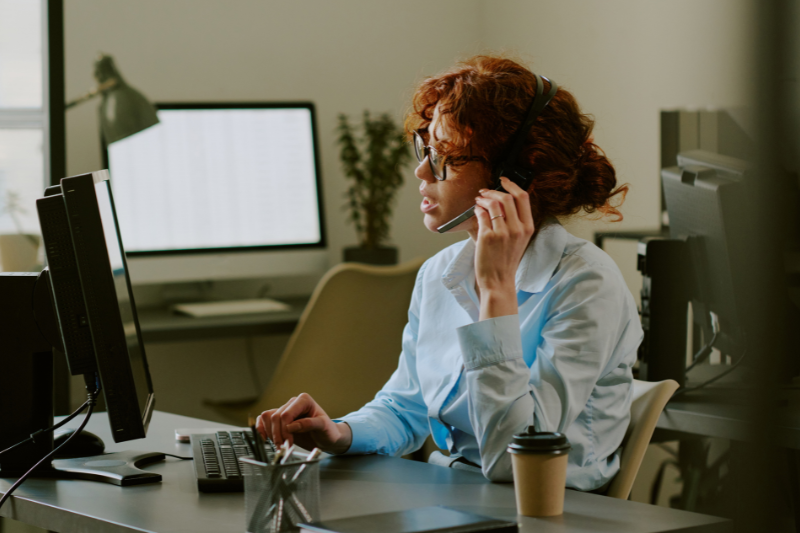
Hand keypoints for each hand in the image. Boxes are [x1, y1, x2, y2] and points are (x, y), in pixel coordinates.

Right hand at [256, 393, 351, 453]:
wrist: (327, 437)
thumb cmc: (328, 431)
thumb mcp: (323, 427)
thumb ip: (309, 424)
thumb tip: (291, 426)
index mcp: (304, 400)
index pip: (286, 413)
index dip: (284, 429)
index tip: (289, 442)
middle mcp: (293, 403)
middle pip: (276, 417)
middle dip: (278, 434)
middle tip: (284, 447)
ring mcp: (285, 411)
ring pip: (268, 418)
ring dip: (270, 433)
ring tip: (279, 445)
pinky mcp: (280, 420)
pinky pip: (264, 420)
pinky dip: (262, 429)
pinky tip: (265, 438)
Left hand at [473, 176, 534, 319]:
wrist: (498, 281)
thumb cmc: (505, 261)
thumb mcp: (518, 240)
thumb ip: (513, 221)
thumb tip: (499, 201)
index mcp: (527, 228)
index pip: (523, 197)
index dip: (512, 185)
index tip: (503, 180)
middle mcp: (517, 229)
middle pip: (507, 197)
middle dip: (494, 190)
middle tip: (484, 191)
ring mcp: (503, 233)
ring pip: (493, 204)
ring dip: (484, 198)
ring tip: (479, 200)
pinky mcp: (488, 237)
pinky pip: (481, 214)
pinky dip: (477, 209)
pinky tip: (476, 211)